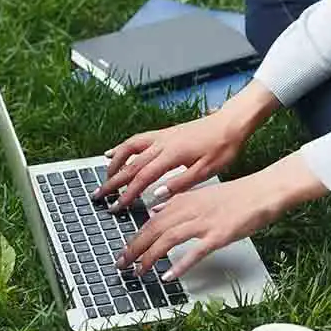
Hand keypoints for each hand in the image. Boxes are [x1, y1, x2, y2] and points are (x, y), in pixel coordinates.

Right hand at [94, 81, 279, 210]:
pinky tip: (114, 152)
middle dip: (112, 182)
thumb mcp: (206, 171)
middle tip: (98, 195)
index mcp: (171, 155)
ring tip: (104, 177)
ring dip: (114, 163)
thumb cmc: (222, 147)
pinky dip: (123, 147)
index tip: (117, 206)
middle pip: (130, 164)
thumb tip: (157, 196)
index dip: (127, 194)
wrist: (231, 123)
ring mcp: (161, 136)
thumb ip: (180, 184)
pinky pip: (137, 139)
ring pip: (129, 149)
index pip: (142, 178)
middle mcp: (162, 144)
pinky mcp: (165, 133)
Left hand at [116, 153, 327, 279]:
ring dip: (149, 257)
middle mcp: (189, 210)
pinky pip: (194, 252)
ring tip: (138, 272)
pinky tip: (169, 276)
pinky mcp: (218, 235)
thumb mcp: (201, 194)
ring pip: (167, 240)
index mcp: (184, 200)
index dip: (134, 238)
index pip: (151, 221)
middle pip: (153, 230)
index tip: (123, 252)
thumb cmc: (236, 196)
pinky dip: (180, 264)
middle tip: (121, 265)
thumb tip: (154, 211)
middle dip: (133, 249)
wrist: (262, 191)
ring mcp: (204, 222)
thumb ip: (176, 203)